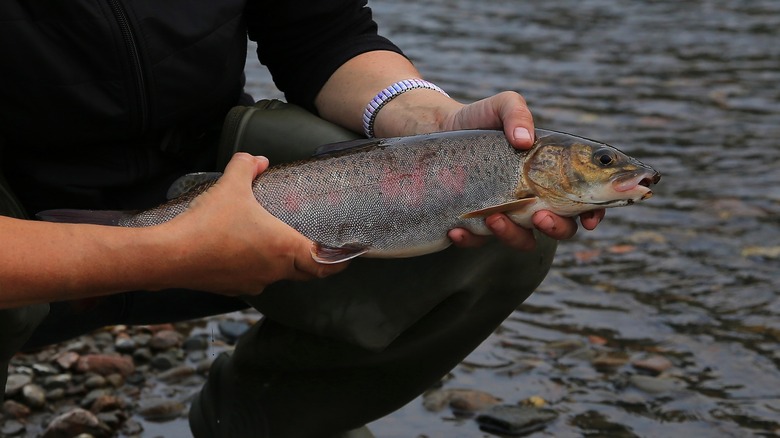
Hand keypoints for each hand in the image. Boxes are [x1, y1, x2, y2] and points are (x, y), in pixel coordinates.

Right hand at [160, 153, 347, 295]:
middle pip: (304, 272)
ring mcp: (254, 282)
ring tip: (276, 245)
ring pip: (278, 276)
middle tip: (318, 251)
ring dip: (281, 263)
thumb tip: (256, 159)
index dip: (338, 262)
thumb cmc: (208, 223)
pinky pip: (254, 279)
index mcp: (284, 247)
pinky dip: (256, 267)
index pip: (322, 264)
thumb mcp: (231, 185)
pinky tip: (243, 252)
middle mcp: (274, 270)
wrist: (172, 256)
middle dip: (313, 263)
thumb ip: (246, 167)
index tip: (348, 258)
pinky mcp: (233, 288)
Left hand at [441, 91, 606, 249]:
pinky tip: (456, 229)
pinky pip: (479, 241)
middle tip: (540, 216)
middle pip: (562, 227)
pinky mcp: (478, 223)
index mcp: (554, 173)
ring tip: (493, 216)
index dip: (595, 212)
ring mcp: (508, 214)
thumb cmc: (482, 118)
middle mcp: (536, 199)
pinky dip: (470, 239)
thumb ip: (517, 113)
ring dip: (512, 235)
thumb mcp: (502, 106)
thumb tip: (523, 139)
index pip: (587, 199)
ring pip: (523, 240)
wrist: (442, 129)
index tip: (589, 219)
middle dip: (556, 228)